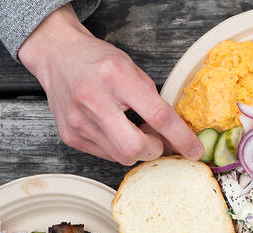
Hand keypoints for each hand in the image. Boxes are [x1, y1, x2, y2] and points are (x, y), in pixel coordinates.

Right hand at [17, 5, 201, 164]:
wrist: (58, 56)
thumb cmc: (98, 61)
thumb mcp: (131, 69)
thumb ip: (154, 101)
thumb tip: (175, 136)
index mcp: (116, 77)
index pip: (158, 116)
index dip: (181, 138)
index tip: (194, 151)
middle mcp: (94, 100)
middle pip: (136, 148)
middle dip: (153, 149)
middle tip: (155, 138)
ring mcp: (79, 121)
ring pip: (121, 157)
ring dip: (135, 149)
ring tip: (131, 128)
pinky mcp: (70, 136)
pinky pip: (106, 155)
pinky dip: (117, 147)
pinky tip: (113, 129)